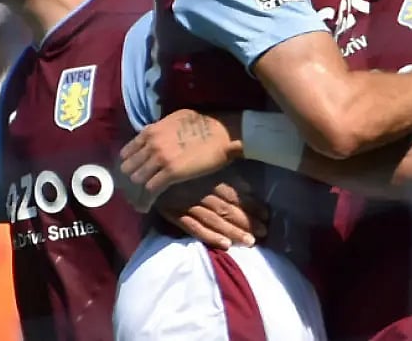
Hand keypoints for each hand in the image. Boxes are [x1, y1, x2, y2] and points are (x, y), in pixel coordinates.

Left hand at [119, 109, 240, 200]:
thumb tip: (154, 136)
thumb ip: (160, 129)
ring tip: (141, 198)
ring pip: (137, 179)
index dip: (129, 163)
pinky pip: (151, 189)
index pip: (127, 151)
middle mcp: (151, 144)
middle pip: (128, 167)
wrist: (223, 134)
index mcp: (151, 131)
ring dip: (139, 189)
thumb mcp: (176, 119)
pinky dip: (147, 199)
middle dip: (131, 178)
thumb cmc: (205, 124)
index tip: (133, 172)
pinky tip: (147, 205)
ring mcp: (160, 159)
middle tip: (137, 187)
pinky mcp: (171, 173)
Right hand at [154, 173, 268, 249]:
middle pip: (227, 209)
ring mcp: (187, 204)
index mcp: (208, 178)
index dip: (251, 205)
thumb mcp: (203, 167)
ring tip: (250, 242)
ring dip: (233, 231)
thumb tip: (249, 188)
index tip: (267, 215)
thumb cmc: (178, 166)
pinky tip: (224, 244)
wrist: (144, 168)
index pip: (234, 194)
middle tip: (264, 232)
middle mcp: (200, 192)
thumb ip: (225, 176)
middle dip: (247, 221)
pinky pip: (194, 228)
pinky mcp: (174, 214)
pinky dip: (209, 236)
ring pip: (214, 220)